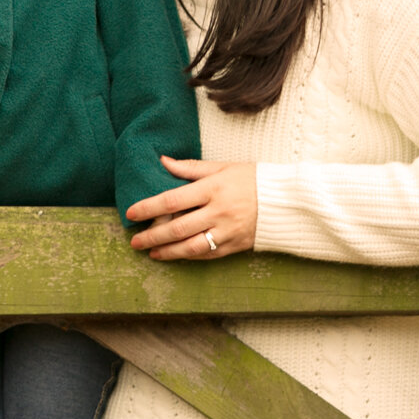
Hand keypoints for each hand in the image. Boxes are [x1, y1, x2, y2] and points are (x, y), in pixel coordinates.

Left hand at [127, 157, 258, 260]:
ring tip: (151, 253)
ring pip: (191, 247)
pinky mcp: (235, 246)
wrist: (286, 202)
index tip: (131, 213)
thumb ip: (191, 168)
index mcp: (213, 188)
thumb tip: (163, 161)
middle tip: (135, 241)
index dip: (149, 207)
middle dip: (152, 236)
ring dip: (167, 252)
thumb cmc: (252, 179)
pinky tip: (175, 255)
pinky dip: (189, 256)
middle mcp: (218, 212)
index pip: (172, 200)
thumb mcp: (223, 167)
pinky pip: (207, 254)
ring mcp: (227, 231)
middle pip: (178, 228)